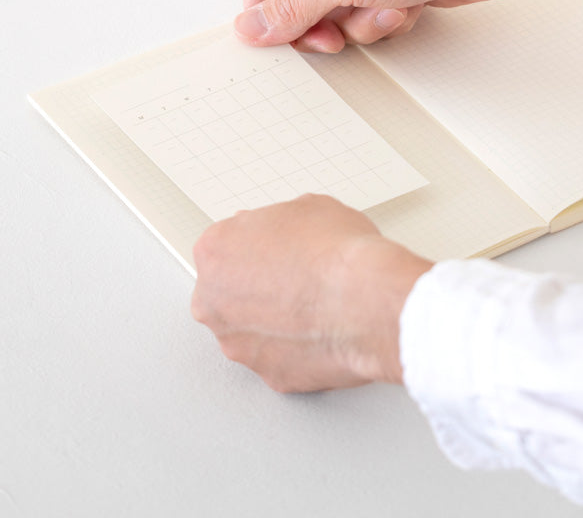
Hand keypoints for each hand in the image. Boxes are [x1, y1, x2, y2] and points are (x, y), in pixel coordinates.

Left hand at [190, 195, 431, 391]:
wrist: (368, 300)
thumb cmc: (339, 254)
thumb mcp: (307, 207)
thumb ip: (278, 223)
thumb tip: (285, 231)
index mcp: (215, 252)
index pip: (225, 245)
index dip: (258, 245)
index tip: (278, 249)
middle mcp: (214, 302)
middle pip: (228, 290)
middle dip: (257, 285)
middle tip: (295, 277)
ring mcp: (238, 344)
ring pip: (251, 329)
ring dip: (275, 319)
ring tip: (314, 305)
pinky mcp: (268, 374)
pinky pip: (279, 357)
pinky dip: (297, 347)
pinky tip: (322, 330)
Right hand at [235, 0, 582, 52]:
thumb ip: (292, 7)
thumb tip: (250, 26)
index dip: (263, 7)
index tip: (278, 38)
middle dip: (322, 20)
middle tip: (334, 37)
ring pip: (335, 11)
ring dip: (361, 21)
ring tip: (389, 5)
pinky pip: (367, 13)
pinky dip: (386, 18)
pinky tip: (410, 4)